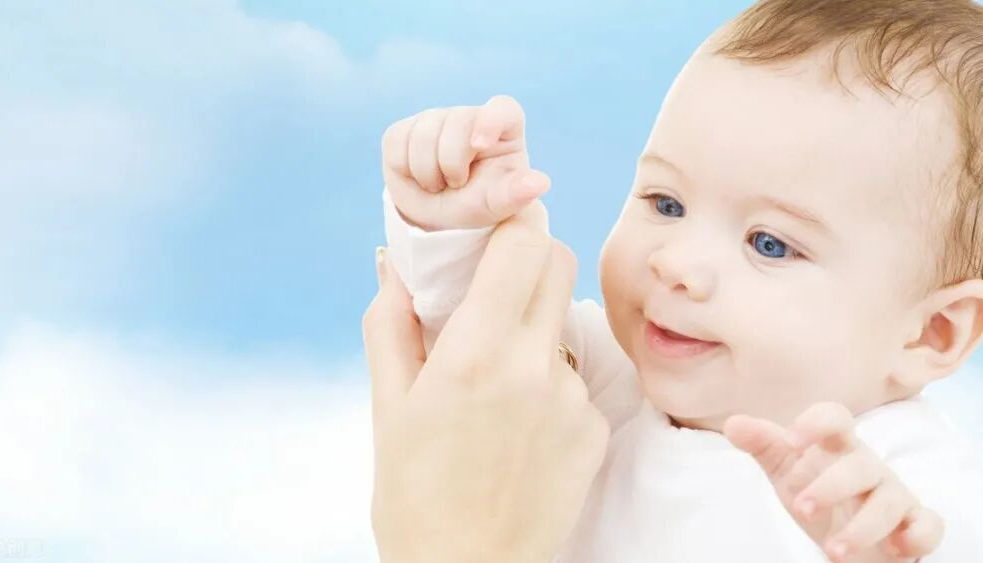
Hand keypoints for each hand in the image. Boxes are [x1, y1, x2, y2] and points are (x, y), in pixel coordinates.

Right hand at [363, 204, 608, 562]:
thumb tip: (396, 265)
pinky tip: (520, 426)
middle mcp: (534, 367)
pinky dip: (550, 385)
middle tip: (496, 284)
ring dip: (534, 329)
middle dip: (529, 258)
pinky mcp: (595, 431)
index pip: (522, 244)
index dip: (511, 222)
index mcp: (474, 354)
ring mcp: (572, 400)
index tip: (494, 225)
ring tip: (496, 384)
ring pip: (564, 324)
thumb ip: (391, 323)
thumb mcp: (387, 406)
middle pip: (559, 264)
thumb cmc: (413, 495)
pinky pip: (576, 379)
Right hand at [381, 94, 550, 230]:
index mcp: (504, 128)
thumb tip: (540, 182)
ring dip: (429, 172)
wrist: (438, 217)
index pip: (502, 109)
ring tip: (439, 185)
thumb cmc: (477, 204)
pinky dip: (406, 169)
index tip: (479, 145)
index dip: (490, 121)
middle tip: (456, 185)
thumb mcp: (497, 205)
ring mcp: (435, 119)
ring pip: (424, 134)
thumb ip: (516, 194)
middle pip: (456, 122)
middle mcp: (469, 117)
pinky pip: (399, 143)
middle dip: (452, 164)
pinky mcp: (404, 129)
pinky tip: (418, 178)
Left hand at [724, 403, 942, 561]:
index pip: (835, 417)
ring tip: (833, 551)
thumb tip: (733, 423)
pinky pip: (928, 525)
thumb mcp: (785, 471)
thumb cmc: (816, 492)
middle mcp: (868, 466)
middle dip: (831, 487)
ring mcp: (894, 494)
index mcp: (837, 447)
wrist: (847, 536)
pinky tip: (895, 549)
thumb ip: (763, 446)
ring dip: (863, 527)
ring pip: (890, 500)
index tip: (792, 441)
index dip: (816, 423)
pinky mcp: (915, 524)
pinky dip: (918, 536)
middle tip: (800, 510)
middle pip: (860, 465)